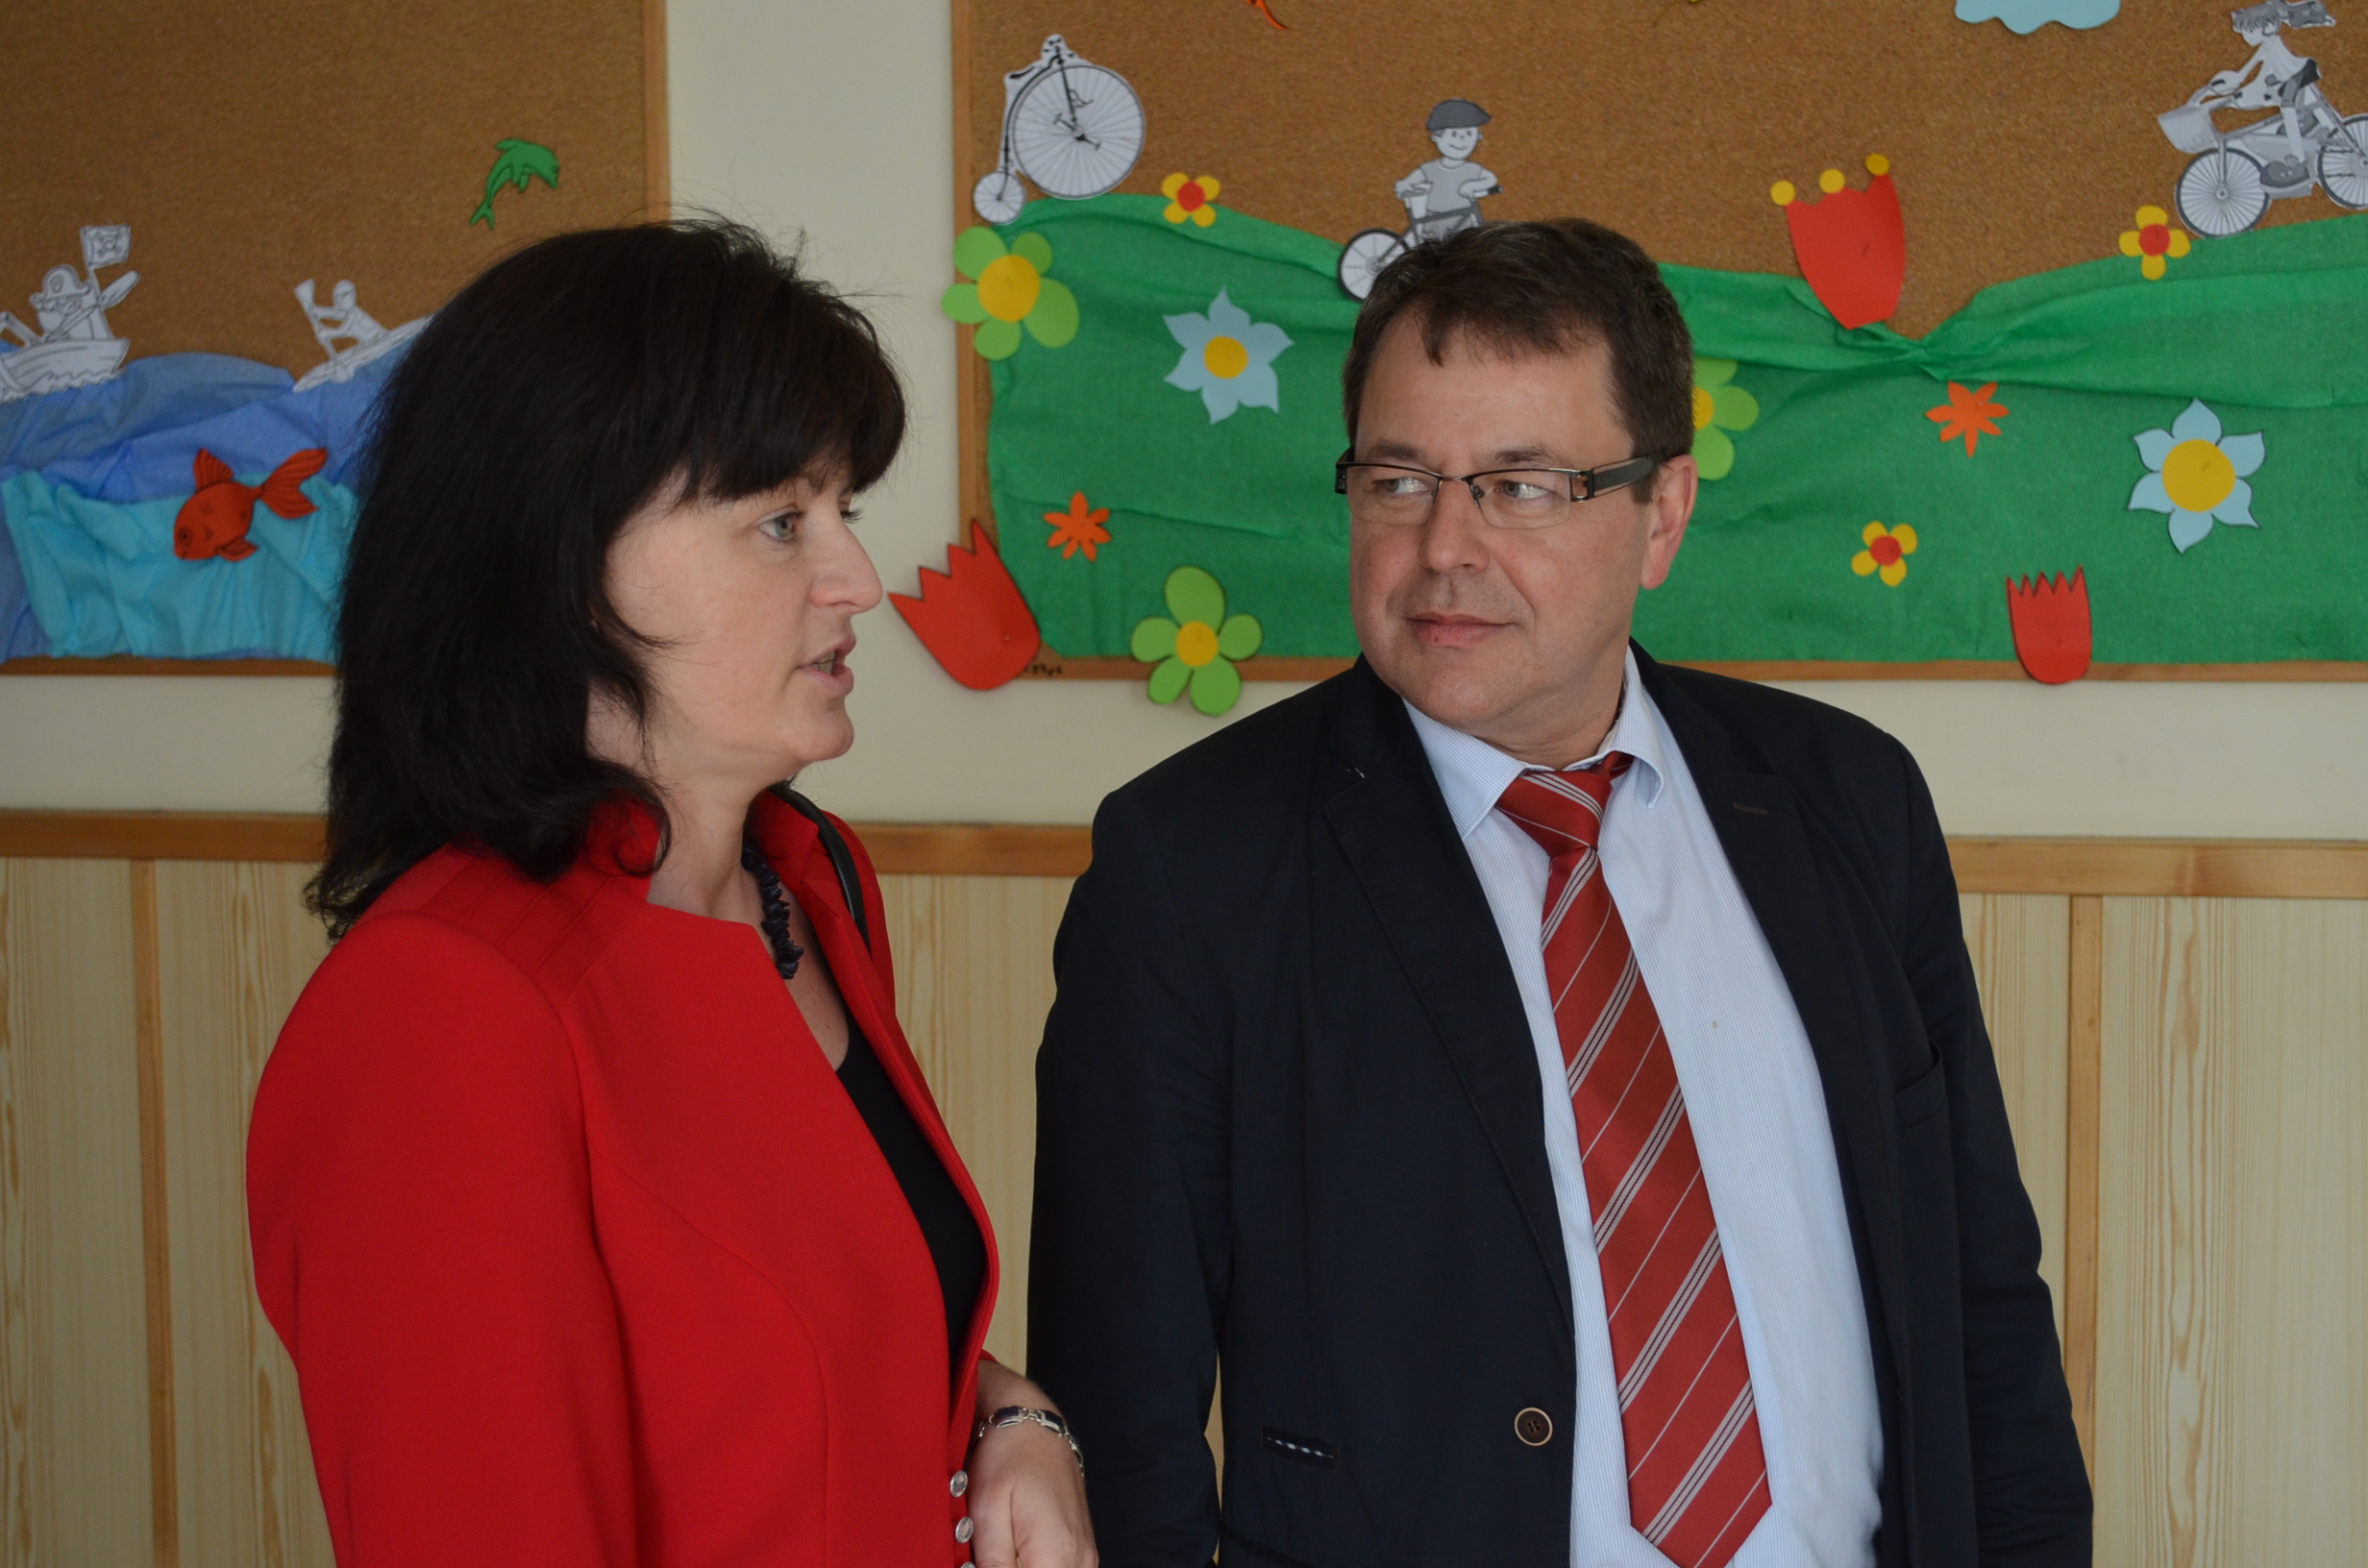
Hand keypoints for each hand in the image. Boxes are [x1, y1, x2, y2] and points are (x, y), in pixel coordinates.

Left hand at [969, 1362, 1096, 1567]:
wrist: (1034, 1423)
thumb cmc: (1008, 1457)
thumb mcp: (987, 1511)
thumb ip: (993, 1563)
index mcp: (1056, 1553)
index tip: (988, 1560)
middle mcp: (1080, 1558)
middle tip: (993, 1550)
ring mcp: (1085, 1554)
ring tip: (1003, 1548)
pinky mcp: (1082, 1548)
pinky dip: (1037, 1566)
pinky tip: (1016, 1551)